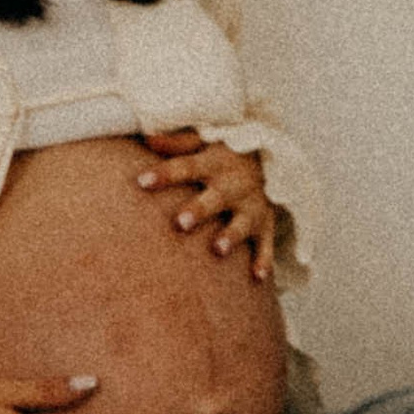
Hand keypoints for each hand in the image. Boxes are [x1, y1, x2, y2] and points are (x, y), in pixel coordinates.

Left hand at [134, 129, 278, 282]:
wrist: (271, 160)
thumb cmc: (224, 154)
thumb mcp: (203, 142)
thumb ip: (176, 144)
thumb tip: (146, 137)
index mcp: (214, 162)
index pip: (186, 167)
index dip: (165, 174)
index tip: (142, 182)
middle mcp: (235, 184)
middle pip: (216, 197)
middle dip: (200, 210)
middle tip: (180, 223)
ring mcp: (253, 205)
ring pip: (243, 222)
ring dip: (231, 235)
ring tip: (218, 250)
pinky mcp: (266, 224)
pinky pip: (267, 243)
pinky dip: (264, 259)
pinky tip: (258, 276)